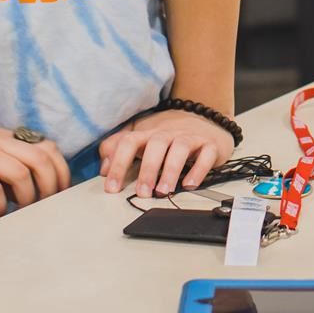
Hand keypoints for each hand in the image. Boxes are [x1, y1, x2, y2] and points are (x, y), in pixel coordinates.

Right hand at [0, 113, 70, 217]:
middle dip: (51, 188)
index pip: (48, 147)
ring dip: (27, 200)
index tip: (61, 193)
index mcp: (6, 136)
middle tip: (46, 209)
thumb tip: (20, 189)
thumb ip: (2, 159)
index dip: (61, 171)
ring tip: (21, 216)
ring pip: (21, 174)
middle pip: (41, 161)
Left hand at [98, 109, 237, 197]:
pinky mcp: (210, 145)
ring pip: (180, 148)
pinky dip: (198, 170)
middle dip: (147, 169)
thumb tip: (104, 168)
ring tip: (164, 190)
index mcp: (148, 133)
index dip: (118, 164)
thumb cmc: (168, 136)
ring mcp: (190, 137)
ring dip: (171, 170)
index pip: (129, 142)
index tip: (112, 188)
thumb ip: (117, 149)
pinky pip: (206, 154)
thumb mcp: (140, 139)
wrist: (205, 119)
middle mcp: (168, 133)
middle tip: (142, 193)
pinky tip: (190, 184)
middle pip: (155, 145)